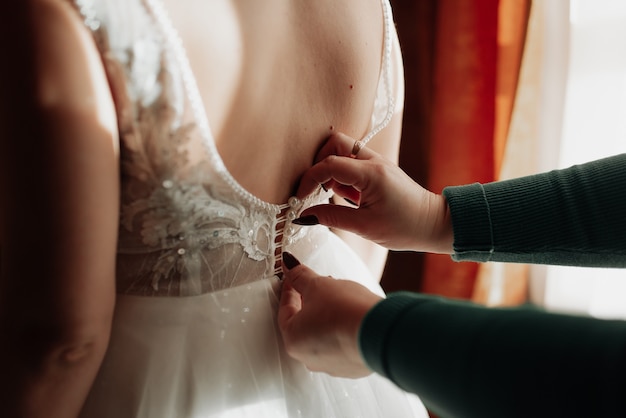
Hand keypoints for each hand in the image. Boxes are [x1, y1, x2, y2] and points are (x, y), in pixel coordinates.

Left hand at [278, 252, 380, 377]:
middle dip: (309, 303)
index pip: (285, 310)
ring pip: (322, 335)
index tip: (294, 277)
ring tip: (339, 299)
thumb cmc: (345, 311)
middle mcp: (308, 357)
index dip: (289, 289)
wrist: (379, 331)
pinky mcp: (352, 367)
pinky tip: (352, 317)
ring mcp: (331, 365)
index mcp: (293, 339)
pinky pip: (341, 345)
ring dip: (326, 317)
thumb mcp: (318, 285)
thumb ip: (299, 276)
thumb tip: (288, 264)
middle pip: (303, 324)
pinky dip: (342, 330)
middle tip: (316, 286)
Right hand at [295, 133, 452, 252]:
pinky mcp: (379, 170)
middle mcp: (374, 161)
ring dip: (331, 169)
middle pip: (334, 143)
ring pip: (343, 150)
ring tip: (333, 196)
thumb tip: (304, 216)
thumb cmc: (405, 227)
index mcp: (371, 174)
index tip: (300, 197)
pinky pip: (353, 163)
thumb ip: (332, 217)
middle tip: (315, 189)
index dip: (309, 179)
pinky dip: (342, 176)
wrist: (434, 224)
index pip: (329, 164)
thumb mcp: (365, 227)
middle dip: (318, 162)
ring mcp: (377, 163)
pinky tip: (347, 198)